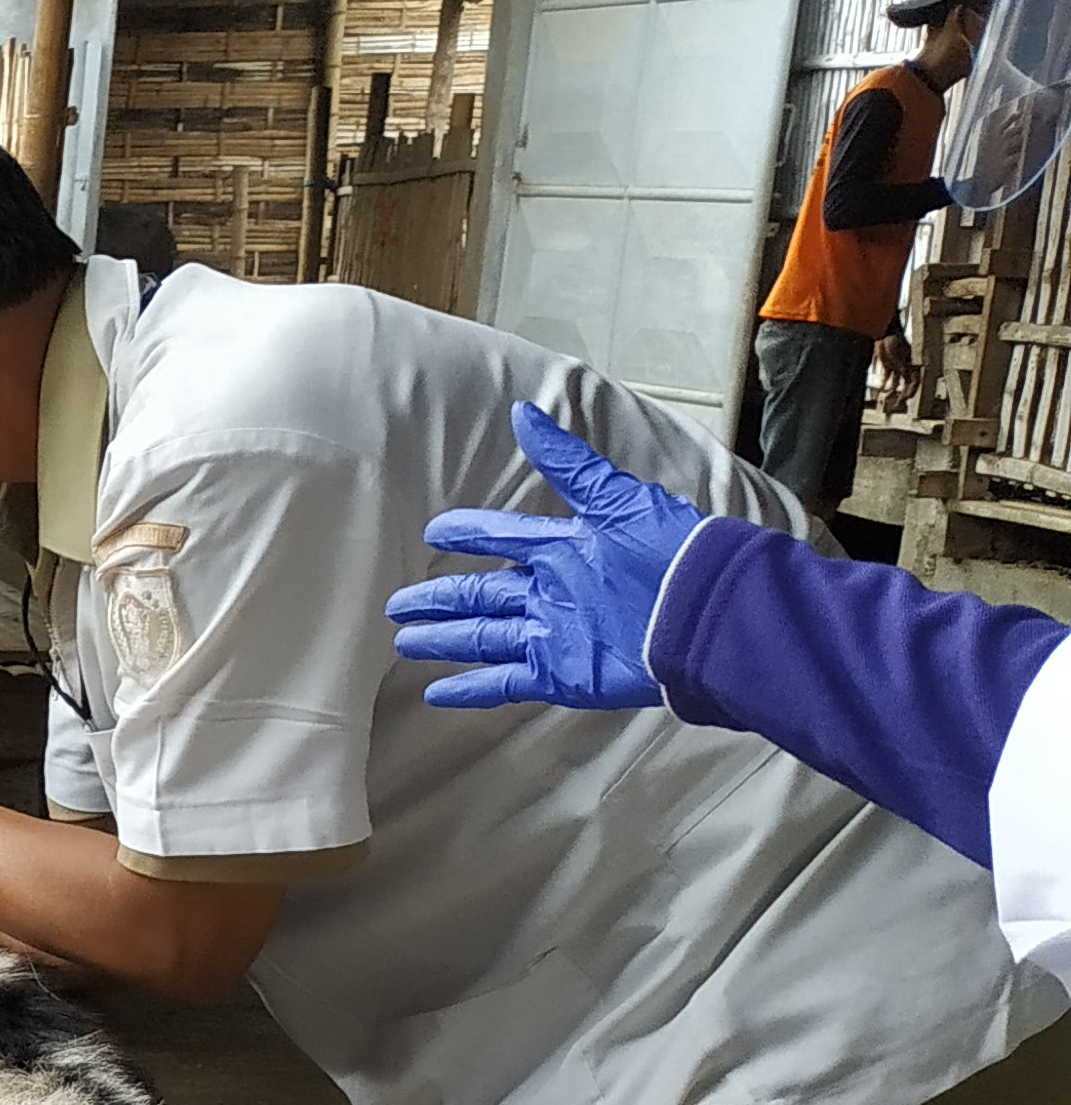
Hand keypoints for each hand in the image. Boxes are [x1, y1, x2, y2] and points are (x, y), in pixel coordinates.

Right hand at [387, 403, 702, 711]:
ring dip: (445, 640)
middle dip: (441, 598)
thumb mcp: (615, 499)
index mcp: (565, 547)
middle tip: (397, 605)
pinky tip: (437, 693)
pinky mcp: (560, 673)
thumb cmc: (667, 551)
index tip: (435, 534)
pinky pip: (505, 680)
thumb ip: (566, 462)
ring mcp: (554, 634)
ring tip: (405, 642)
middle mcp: (553, 590)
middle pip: (482, 594)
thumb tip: (523, 412)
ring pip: (484, 637)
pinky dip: (470, 687)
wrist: (708, 613)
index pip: (503, 538)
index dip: (469, 535)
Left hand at [876, 331, 920, 404]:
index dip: (911, 391)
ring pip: (897, 382)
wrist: (884, 332)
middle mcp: (906, 367)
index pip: (915, 381)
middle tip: (897, 405)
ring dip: (893, 391)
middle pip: (907, 384)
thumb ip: (902, 367)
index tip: (906, 399)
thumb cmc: (895, 341)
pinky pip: (888, 376)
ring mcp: (897, 366)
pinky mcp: (888, 364)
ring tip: (888, 399)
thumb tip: (905, 377)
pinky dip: (885, 383)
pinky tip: (882, 389)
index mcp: (913, 364)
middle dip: (903, 395)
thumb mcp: (899, 355)